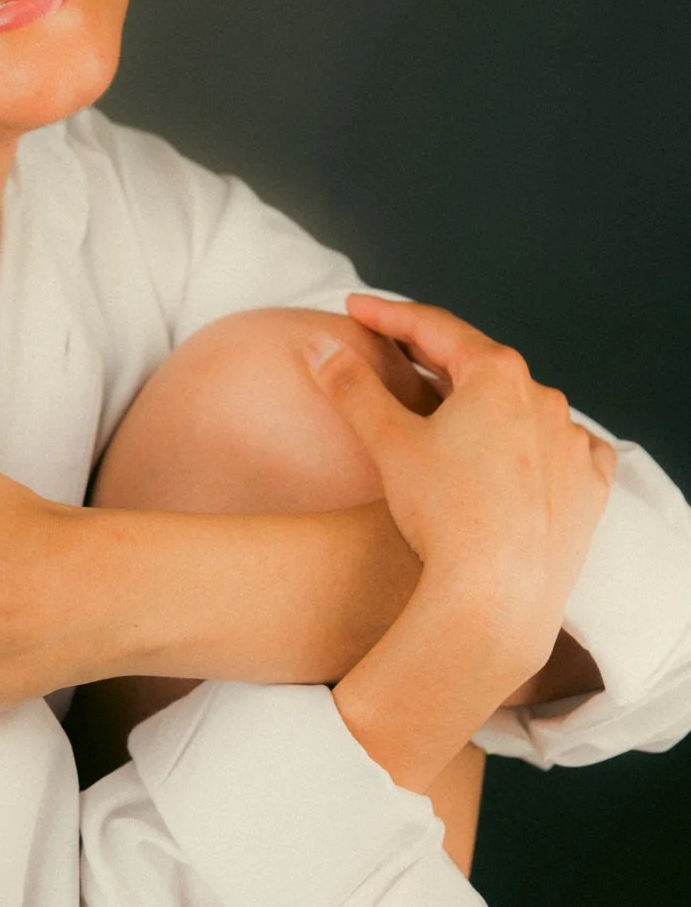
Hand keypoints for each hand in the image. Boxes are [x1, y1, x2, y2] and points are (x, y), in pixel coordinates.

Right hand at [307, 294, 616, 683]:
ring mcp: (572, 443)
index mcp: (497, 375)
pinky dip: (535, 443)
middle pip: (480, 365)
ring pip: (522, 407)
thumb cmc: (442, 514)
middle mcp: (545, 399)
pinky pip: (563, 450)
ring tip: (451, 411)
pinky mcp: (589, 488)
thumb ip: (351, 387)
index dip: (388, 316)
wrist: (496, 596)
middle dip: (436, 357)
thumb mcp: (387, 442)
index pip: (434, 328)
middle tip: (397, 352)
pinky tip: (518, 454)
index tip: (356, 309)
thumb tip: (317, 346)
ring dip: (485, 403)